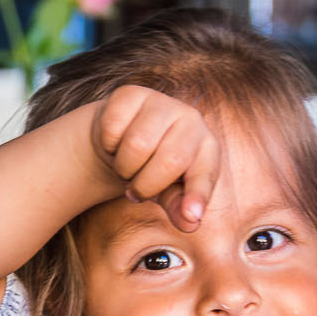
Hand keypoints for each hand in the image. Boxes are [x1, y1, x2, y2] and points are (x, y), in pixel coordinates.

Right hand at [90, 86, 222, 230]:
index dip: (197, 195)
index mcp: (207, 147)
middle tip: (136, 188)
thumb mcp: (168, 193)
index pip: (205, 173)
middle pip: (170, 161)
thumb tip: (190, 223)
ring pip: (137, 145)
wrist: (121, 139)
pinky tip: (116, 142)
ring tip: (128, 164)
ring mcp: (162, 102)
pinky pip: (113, 128)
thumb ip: (179, 208)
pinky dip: (109, 145)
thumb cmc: (152, 169)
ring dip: (124, 166)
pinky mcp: (131, 93)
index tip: (190, 217)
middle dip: (145, 185)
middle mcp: (191, 119)